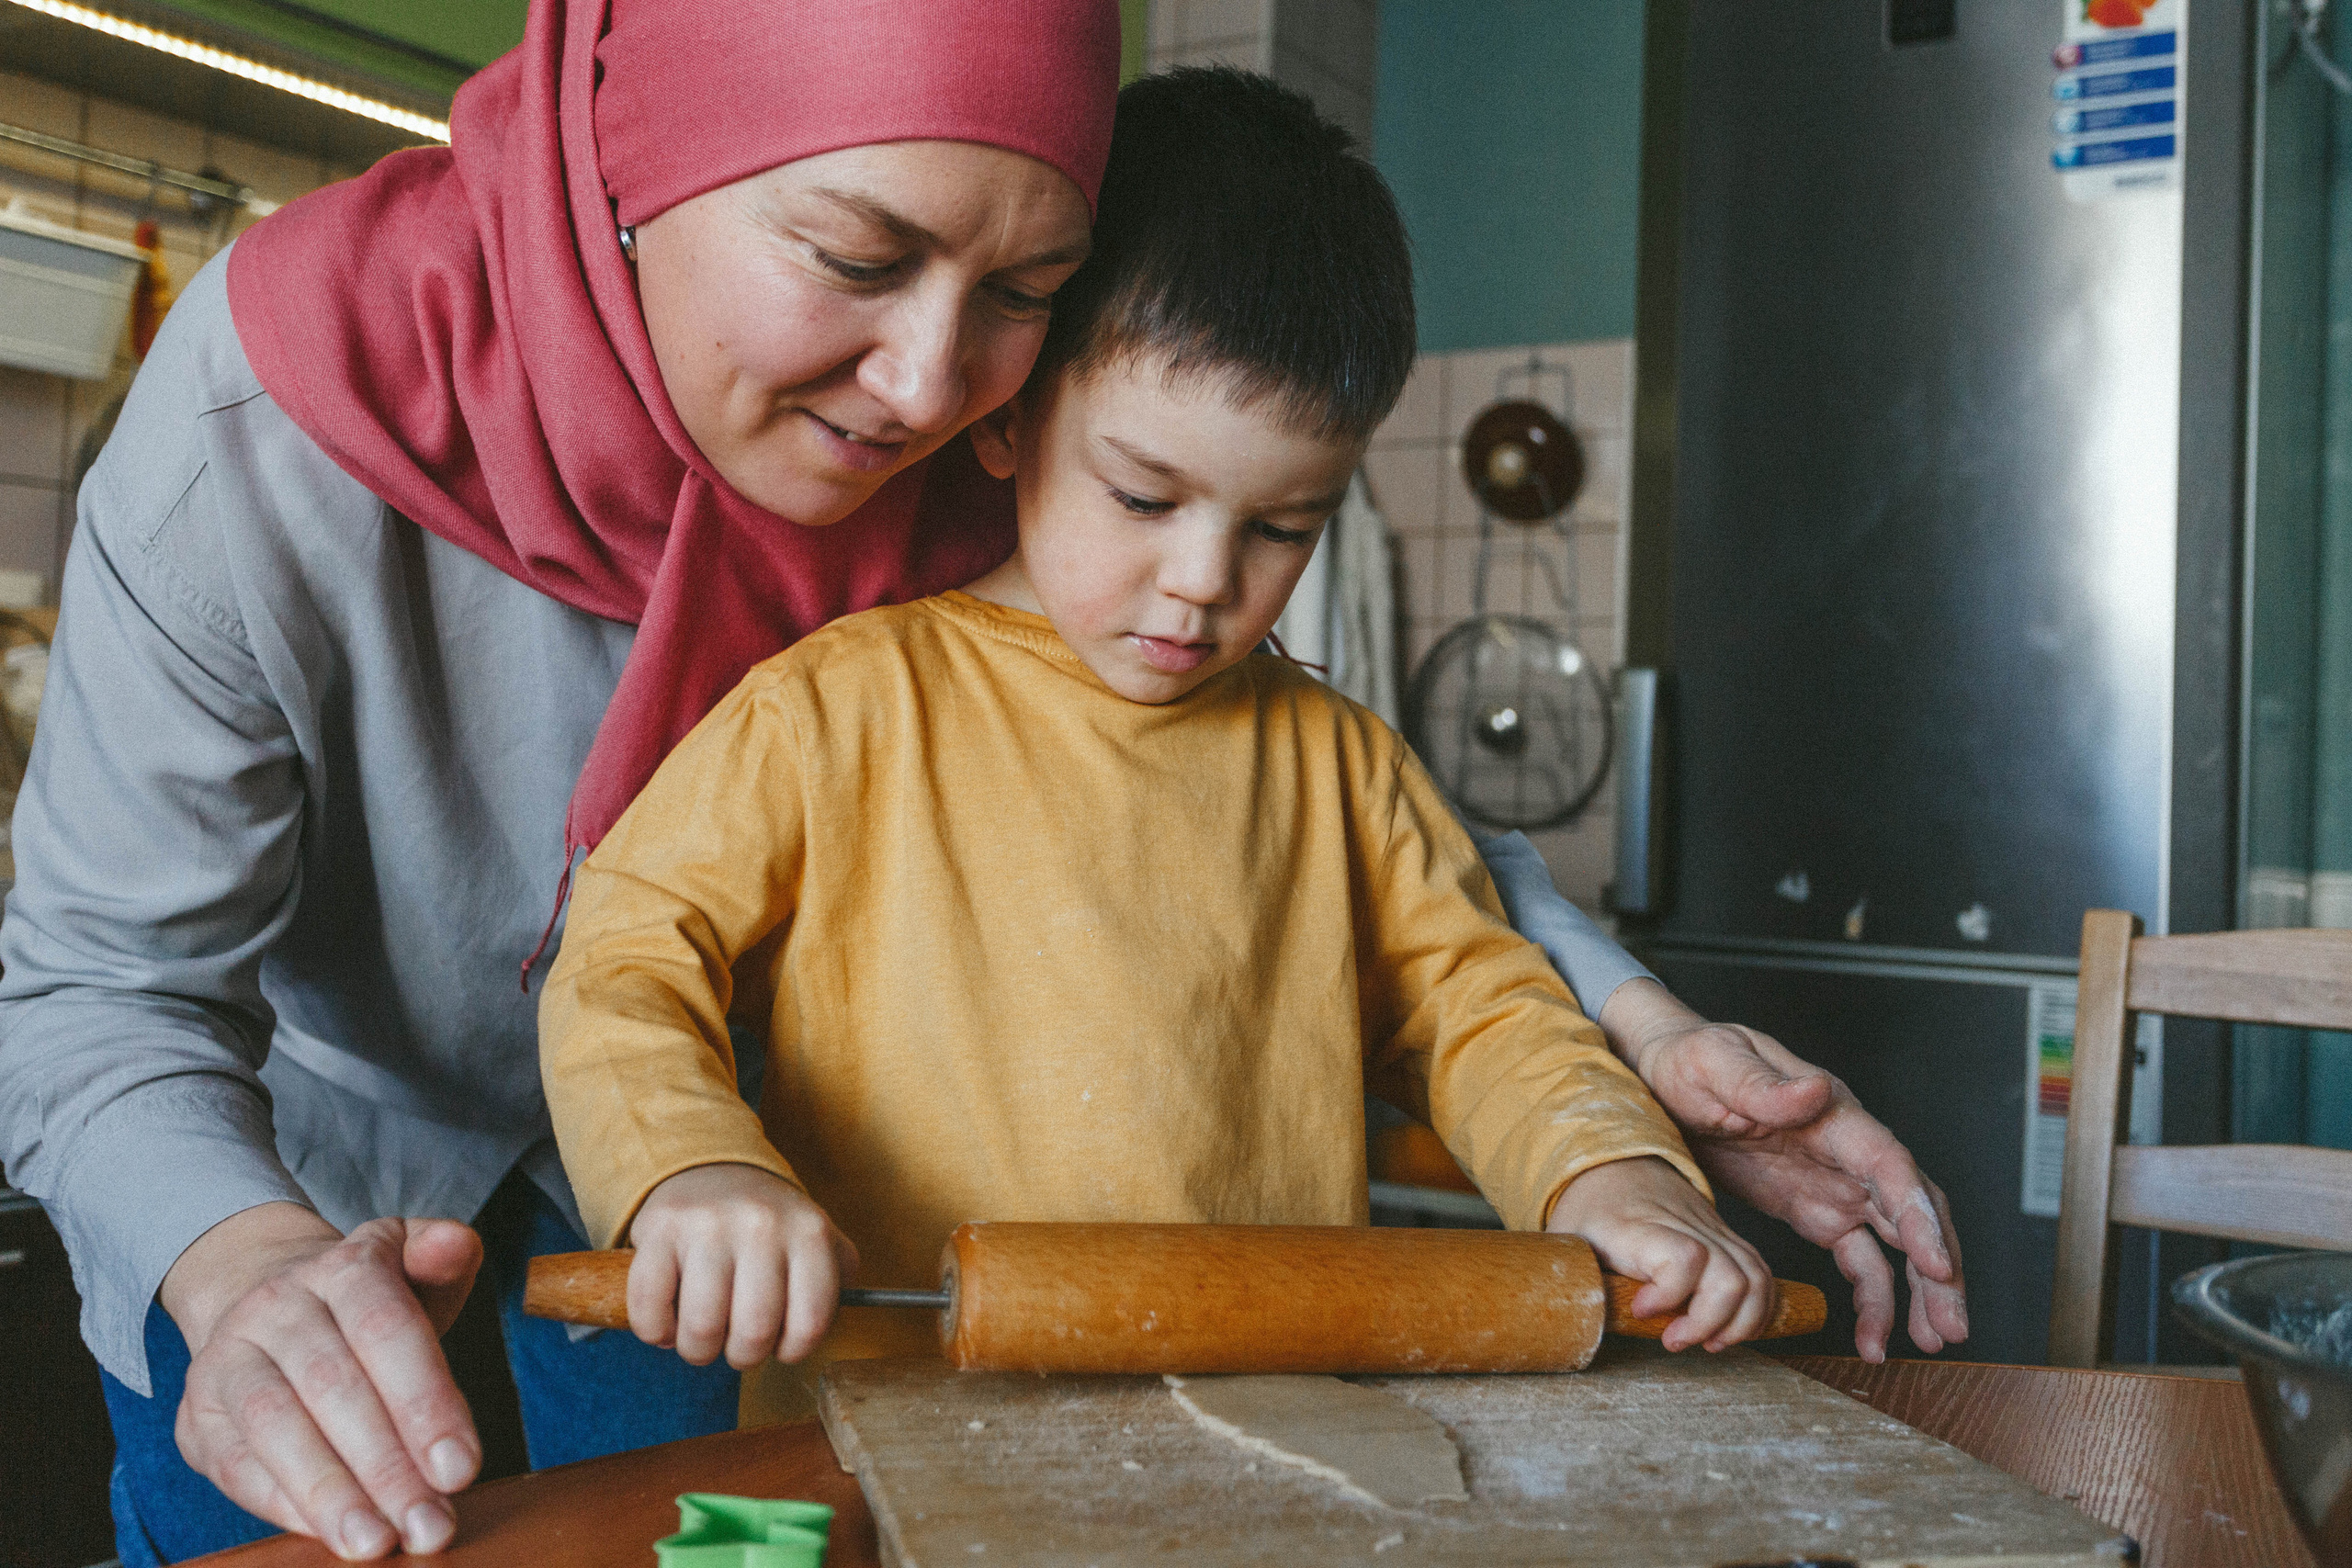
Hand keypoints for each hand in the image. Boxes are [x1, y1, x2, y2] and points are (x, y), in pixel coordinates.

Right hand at [159, 1201, 484, 1559]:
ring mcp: (226, 1359)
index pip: (387, 1331)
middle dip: (387, 1466)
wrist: (269, 1300)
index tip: (460, 1469)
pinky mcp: (196, 1416)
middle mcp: (275, 1307)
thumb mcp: (414, 1264)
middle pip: (333, 1388)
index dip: (425, 1403)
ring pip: (276, 1427)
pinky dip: (283, 1505)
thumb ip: (444, 1256)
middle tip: (431, 1525)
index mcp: (341, 1266)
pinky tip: (328, 1533)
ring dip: (330, 1495)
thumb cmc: (368, 1302)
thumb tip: (455, 1244)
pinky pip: (235, 1465)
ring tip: (376, 1542)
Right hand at [625, 1163, 858, 1368]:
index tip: (780, 1344)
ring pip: (701, 1329)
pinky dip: (656, 1332)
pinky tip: (670, 1320)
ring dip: (698, 1350)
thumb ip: (837, 1281)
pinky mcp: (659, 1228)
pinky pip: (649, 1311)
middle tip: (736, 1344)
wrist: (712, 1167)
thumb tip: (821, 1328)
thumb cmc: (769, 1224)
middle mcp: (761, 1224)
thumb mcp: (819, 1239)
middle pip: (752, 1333)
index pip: (809, 1325)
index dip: (791, 1351)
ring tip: (703, 1335)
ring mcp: (707, 1224)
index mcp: (809, 1232)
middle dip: (742, 1356)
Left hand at [1545, 1155, 1774, 1350]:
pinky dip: (1757, 1309)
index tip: (1643, 1311)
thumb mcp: (1564, 1240)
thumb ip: (1566, 1277)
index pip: (1683, 1255)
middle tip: (1674, 1340)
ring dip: (1741, 1322)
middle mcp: (1685, 1227)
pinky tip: (1729, 1330)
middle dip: (1711, 1322)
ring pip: (1755, 1277)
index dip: (1671, 1292)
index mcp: (1639, 1227)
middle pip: (1731, 1275)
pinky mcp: (1728, 1239)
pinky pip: (1761, 1273)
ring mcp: (1712, 1231)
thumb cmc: (1587, 1212)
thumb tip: (1551, 1320)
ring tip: (1707, 1342)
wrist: (1611, 1164)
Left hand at [1598, 979, 1968, 1361]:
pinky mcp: (1816, 1210)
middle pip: (1914, 1210)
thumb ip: (1763, 1086)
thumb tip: (1815, 1089)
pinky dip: (1874, 1297)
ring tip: (1933, 1341)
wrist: (1662, 1076)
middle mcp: (1848, 1151)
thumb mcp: (1716, 1065)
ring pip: (1899, 1242)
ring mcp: (1836, 1184)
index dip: (1919, 1216)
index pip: (1891, 1166)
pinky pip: (1861, 1259)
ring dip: (1922, 1292)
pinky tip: (1875, 1338)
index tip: (1936, 1264)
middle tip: (1951, 1326)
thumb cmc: (1690, 1061)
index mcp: (1832, 1115)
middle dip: (1940, 1268)